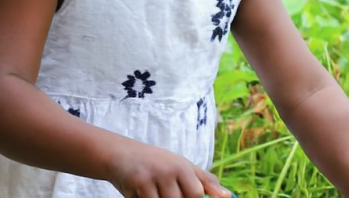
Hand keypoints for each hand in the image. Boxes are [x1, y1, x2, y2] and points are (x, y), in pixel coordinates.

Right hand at [105, 143, 231, 197]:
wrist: (121, 155)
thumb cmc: (156, 164)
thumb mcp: (181, 167)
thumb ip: (204, 181)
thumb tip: (227, 196)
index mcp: (184, 167)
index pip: (198, 193)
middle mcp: (172, 169)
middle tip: (165, 191)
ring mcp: (156, 176)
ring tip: (154, 192)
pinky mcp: (140, 183)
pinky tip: (142, 194)